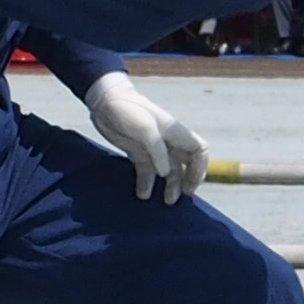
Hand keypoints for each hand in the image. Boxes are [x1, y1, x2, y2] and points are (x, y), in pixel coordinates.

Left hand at [82, 67, 206, 204]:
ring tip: (165, 201)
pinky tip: (143, 194)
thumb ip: (157, 150)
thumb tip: (165, 173)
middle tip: (179, 197)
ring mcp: (152, 149)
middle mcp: (167, 142)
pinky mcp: (137, 153)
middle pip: (185, 165)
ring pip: (167, 172)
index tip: (191, 184)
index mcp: (175, 133)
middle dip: (185, 182)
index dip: (200, 168)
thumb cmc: (128, 110)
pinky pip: (147, 172)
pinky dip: (147, 184)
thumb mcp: (144, 128)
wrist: (104, 102)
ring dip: (168, 187)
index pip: (199, 151)